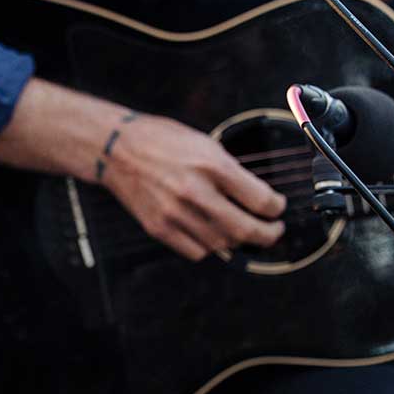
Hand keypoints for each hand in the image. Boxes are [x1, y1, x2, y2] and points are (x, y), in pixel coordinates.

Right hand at [102, 114, 286, 259]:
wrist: (116, 149)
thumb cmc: (160, 141)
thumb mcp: (205, 143)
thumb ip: (232, 172)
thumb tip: (258, 196)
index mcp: (212, 165)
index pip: (261, 200)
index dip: (277, 208)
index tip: (277, 208)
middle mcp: (195, 192)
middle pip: (246, 230)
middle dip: (268, 234)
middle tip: (273, 231)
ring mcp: (175, 213)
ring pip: (222, 244)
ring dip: (237, 240)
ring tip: (239, 230)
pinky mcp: (159, 228)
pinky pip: (197, 252)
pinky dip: (209, 246)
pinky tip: (210, 233)